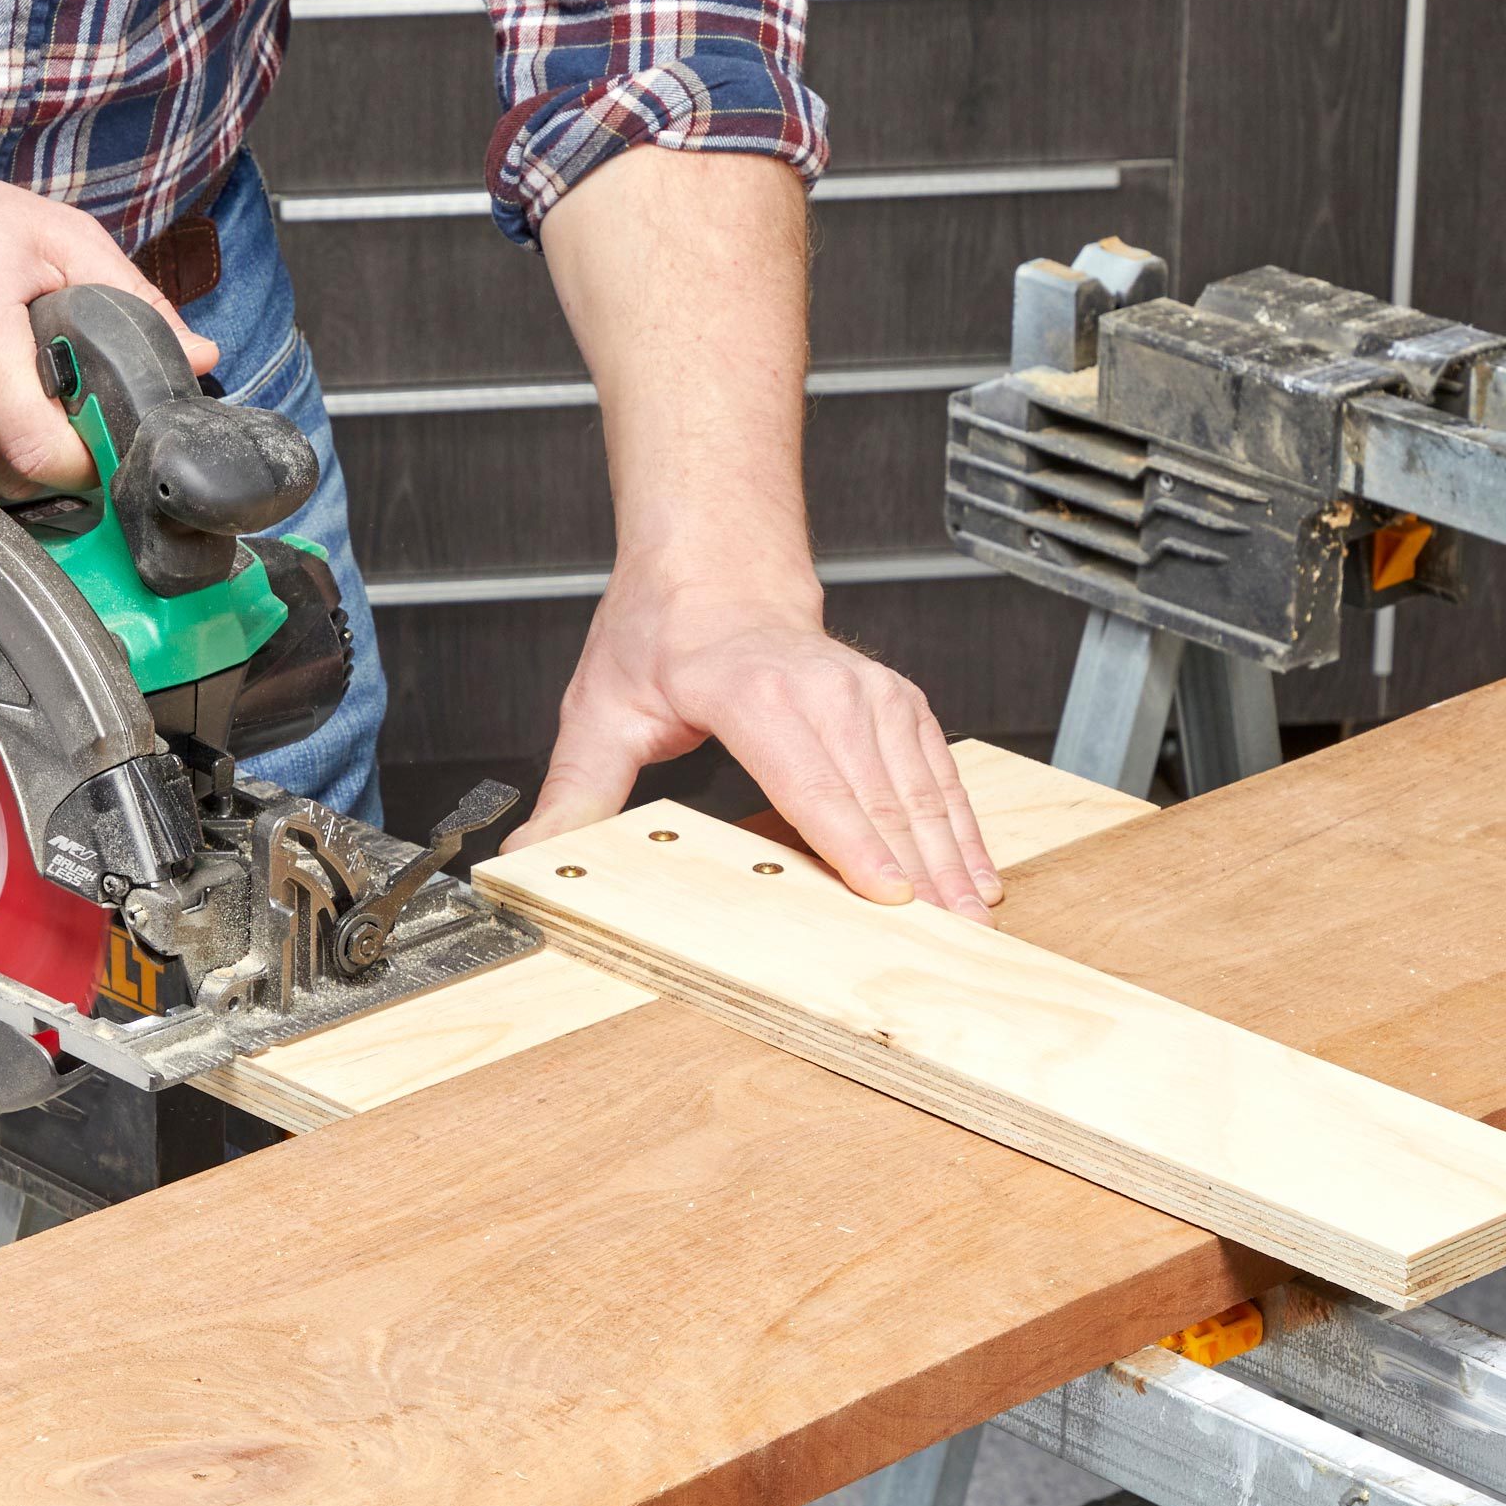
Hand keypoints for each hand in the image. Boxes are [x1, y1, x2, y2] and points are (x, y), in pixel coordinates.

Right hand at [0, 132, 216, 498]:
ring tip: (10, 415)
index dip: (84, 464)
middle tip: (61, 427)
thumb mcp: (52, 235)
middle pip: (11, 481)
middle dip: (49, 467)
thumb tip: (200, 355)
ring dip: (2, 467)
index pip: (45, 455)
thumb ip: (133, 296)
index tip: (98, 447)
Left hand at [505, 551, 1004, 921]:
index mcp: (750, 691)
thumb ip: (574, 794)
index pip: (810, 780)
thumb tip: (529, 856)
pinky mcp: (895, 701)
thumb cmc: (661, 635)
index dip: (853, 841)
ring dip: (952, 856)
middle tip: (949, 938)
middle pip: (878, 794)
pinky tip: (976, 871)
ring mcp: (867, 692)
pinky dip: (961, 824)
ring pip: (919, 786)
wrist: (717, 568)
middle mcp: (822, 688)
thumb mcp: (600, 709)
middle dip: (920, 871)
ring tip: (975, 920)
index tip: (888, 893)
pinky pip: (937, 770)